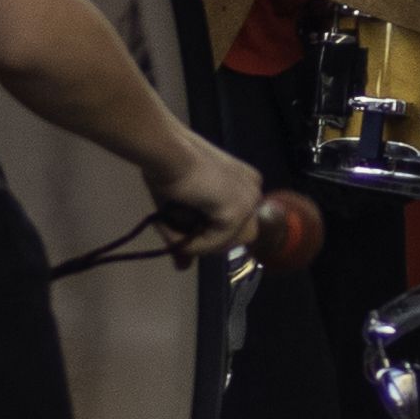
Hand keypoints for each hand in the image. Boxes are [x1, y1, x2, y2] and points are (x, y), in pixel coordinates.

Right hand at [145, 134, 266, 260]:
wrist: (166, 150)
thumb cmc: (168, 166)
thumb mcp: (181, 205)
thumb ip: (187, 234)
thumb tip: (182, 267)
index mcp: (245, 180)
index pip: (236, 223)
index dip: (209, 236)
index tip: (183, 245)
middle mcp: (253, 188)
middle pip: (236, 236)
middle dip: (207, 243)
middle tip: (179, 242)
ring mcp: (248, 201)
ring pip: (223, 243)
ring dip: (192, 242)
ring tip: (166, 224)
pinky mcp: (236, 214)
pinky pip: (211, 244)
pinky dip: (189, 242)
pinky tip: (171, 223)